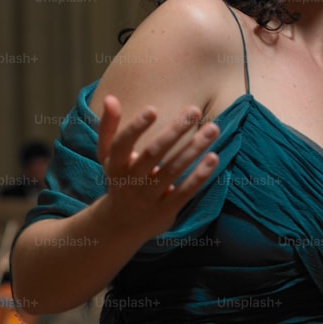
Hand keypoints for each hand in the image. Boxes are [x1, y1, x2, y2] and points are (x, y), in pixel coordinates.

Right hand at [97, 97, 220, 241]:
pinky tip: (214, 157)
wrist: (121, 226)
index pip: (122, 144)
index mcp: (115, 165)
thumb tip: (110, 98)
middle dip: (174, 131)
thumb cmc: (119, 180)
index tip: (153, 109)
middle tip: (194, 110)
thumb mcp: (108, 157)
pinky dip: (200, 175)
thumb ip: (108, 127)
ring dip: (194, 148)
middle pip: (153, 154)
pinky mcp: (166, 210)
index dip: (136, 128)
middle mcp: (131, 182)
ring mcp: (149, 197)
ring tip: (213, 128)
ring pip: (173, 170)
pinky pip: (185, 191)